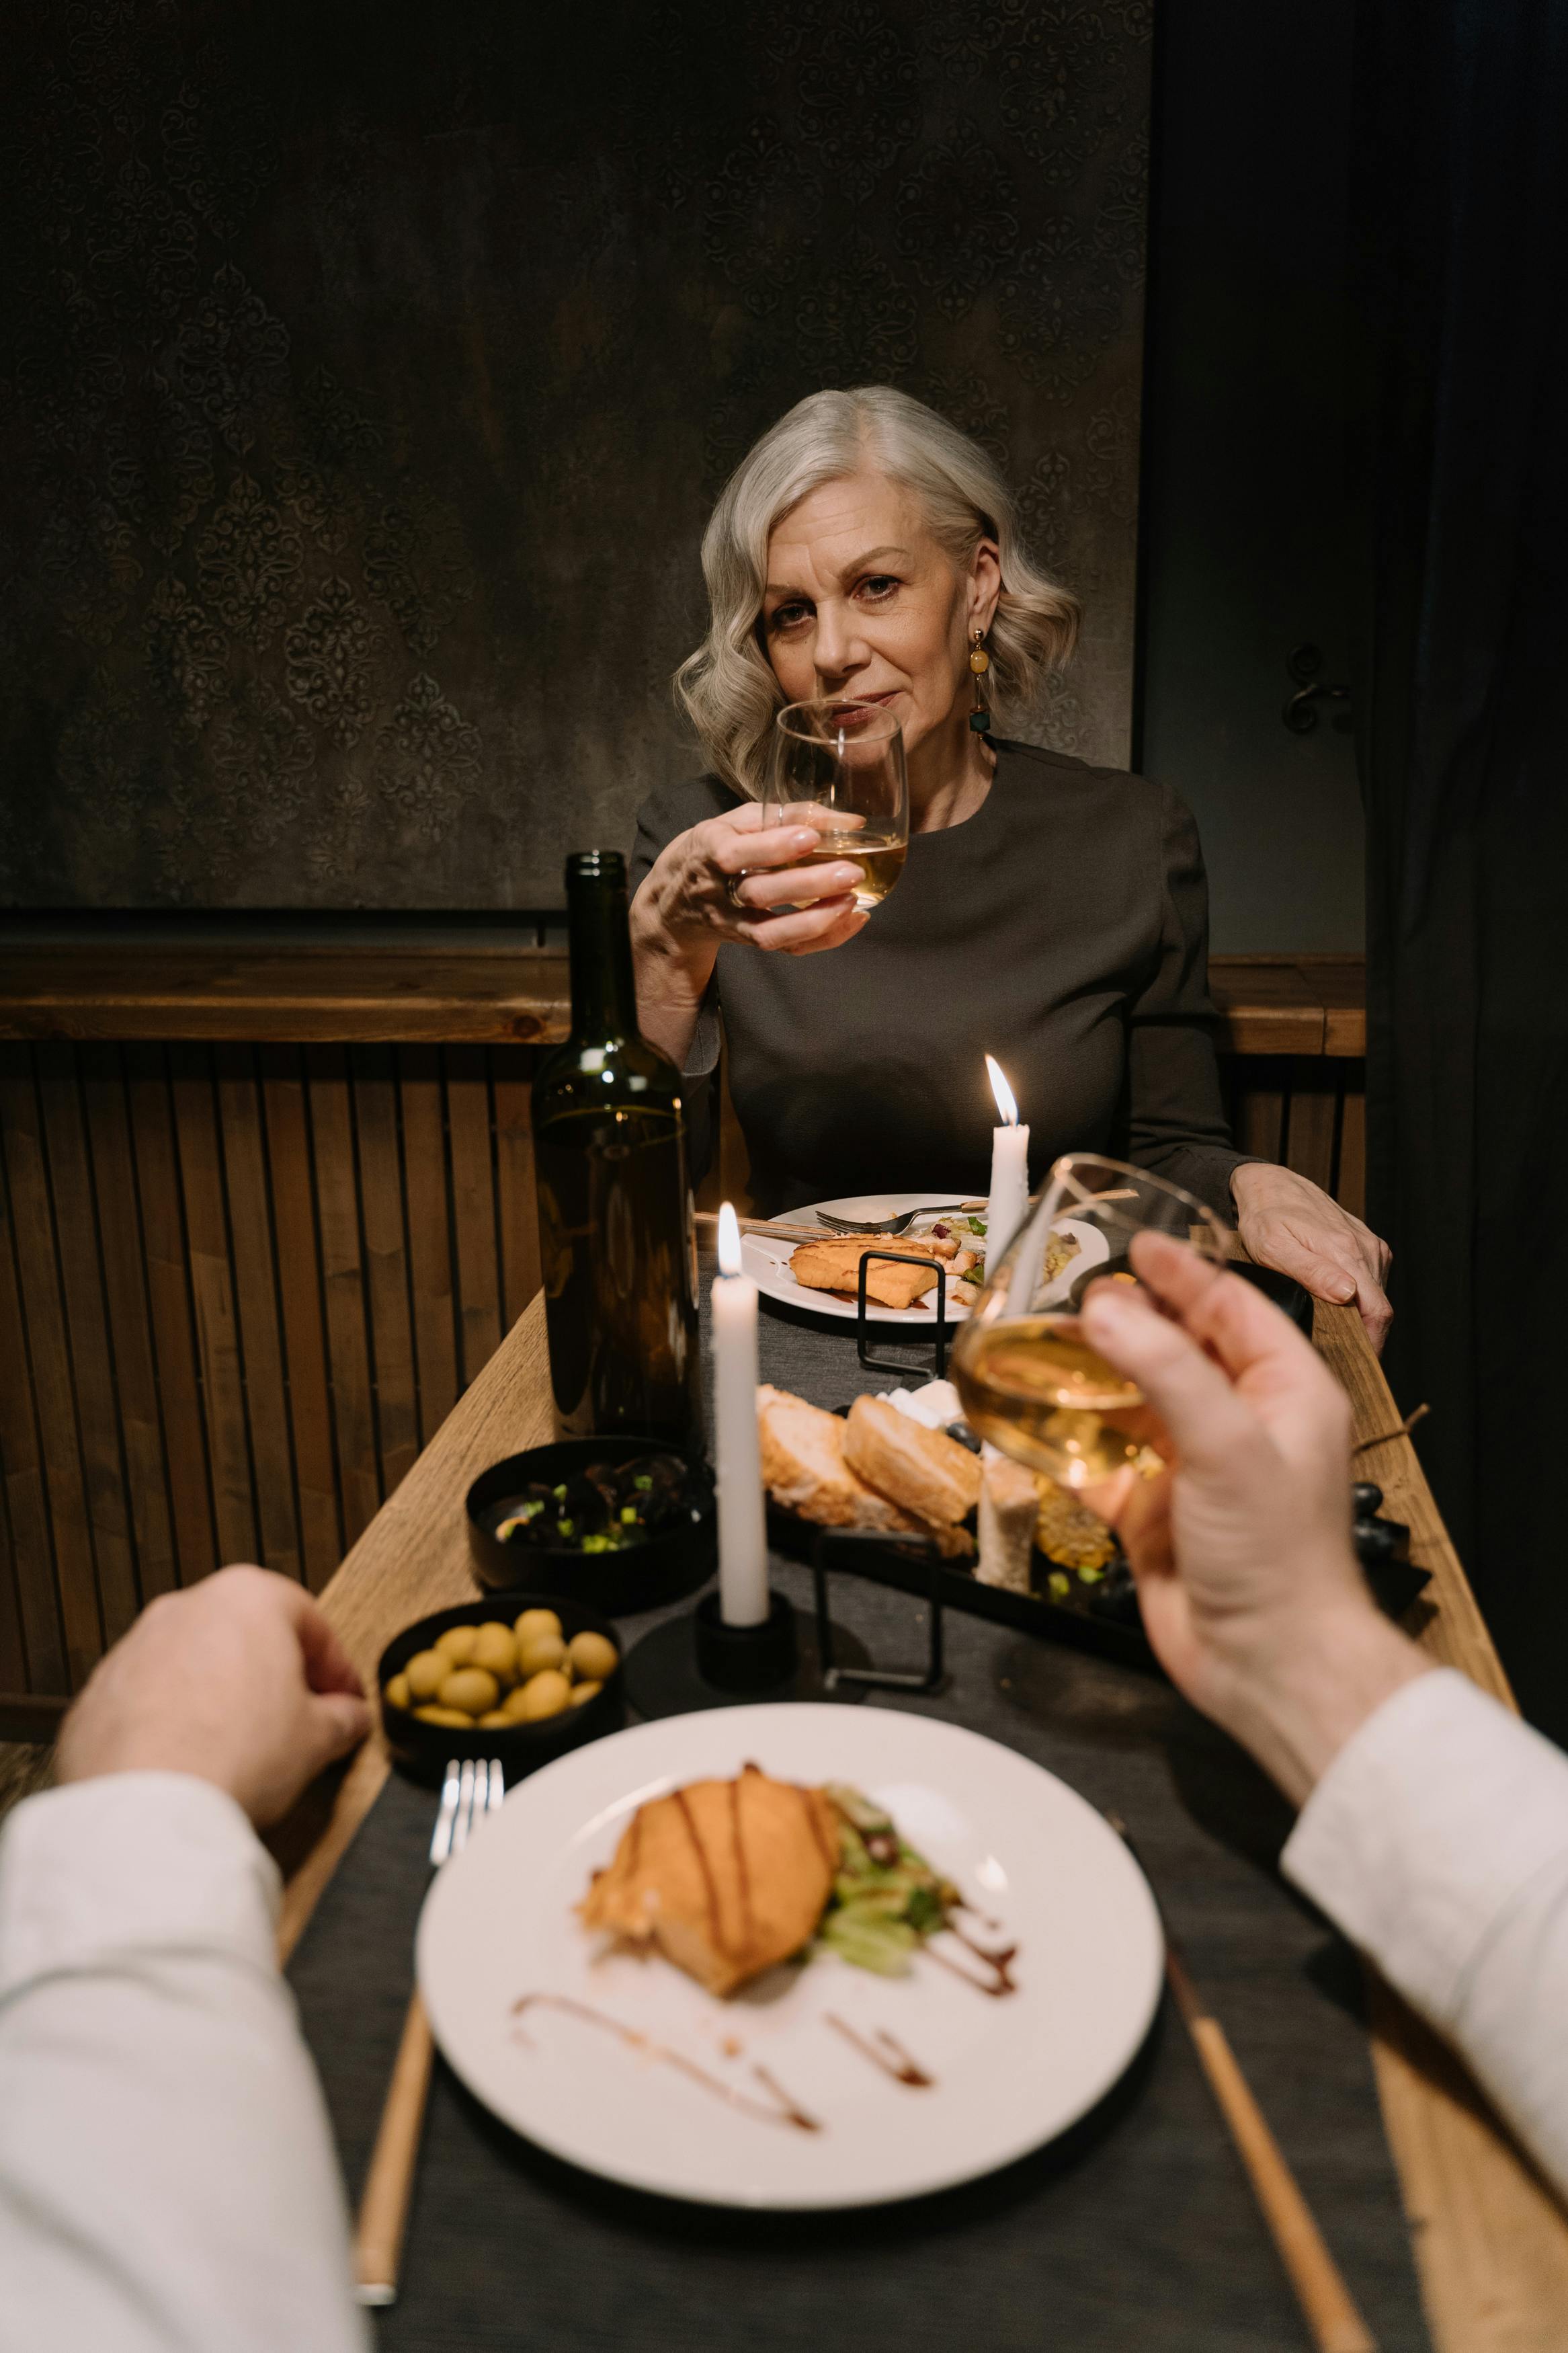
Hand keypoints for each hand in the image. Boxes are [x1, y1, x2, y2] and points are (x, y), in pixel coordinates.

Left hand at [56, 1567, 370, 1827]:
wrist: (147, 1811)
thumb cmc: (235, 1756)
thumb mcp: (316, 1739)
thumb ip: (341, 1719)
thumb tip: (349, 1719)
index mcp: (248, 1598)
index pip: (310, 1622)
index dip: (335, 1668)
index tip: (345, 1702)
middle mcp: (187, 1608)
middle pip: (247, 1635)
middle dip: (273, 1675)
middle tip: (296, 1721)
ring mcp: (135, 1648)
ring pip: (194, 1664)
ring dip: (220, 1696)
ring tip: (239, 1750)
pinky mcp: (98, 1693)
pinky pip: (149, 1699)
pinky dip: (171, 1722)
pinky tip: (191, 1763)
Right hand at [633, 803, 868, 977]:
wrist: (677, 899)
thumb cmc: (718, 847)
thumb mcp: (738, 821)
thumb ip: (788, 815)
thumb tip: (848, 821)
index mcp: (709, 851)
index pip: (735, 853)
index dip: (773, 847)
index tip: (811, 837)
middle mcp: (717, 891)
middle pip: (758, 894)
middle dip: (807, 885)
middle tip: (851, 872)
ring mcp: (732, 923)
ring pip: (770, 932)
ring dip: (815, 920)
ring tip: (852, 901)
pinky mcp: (749, 943)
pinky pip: (786, 949)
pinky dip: (824, 938)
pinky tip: (853, 919)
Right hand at [1079, 1234, 1428, 1804]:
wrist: (1267, 1664)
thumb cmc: (1280, 1561)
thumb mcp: (1228, 1445)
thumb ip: (1165, 1371)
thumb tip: (1110, 1311)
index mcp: (1285, 1394)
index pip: (1232, 1309)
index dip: (1184, 1275)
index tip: (1138, 1247)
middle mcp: (1242, 1425)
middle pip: (1179, 1350)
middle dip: (1130, 1322)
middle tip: (1081, 1296)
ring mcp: (1195, 1469)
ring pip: (1135, 1404)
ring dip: (1094, 1380)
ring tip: (1049, 1348)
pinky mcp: (1155, 1513)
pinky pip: (1103, 1464)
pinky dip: (1071, 1446)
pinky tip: (1037, 1425)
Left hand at [1230, 1161, 1392, 1351]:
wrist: (1271, 1186)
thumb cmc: (1265, 1218)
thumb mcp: (1273, 1247)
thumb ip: (1311, 1271)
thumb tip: (1347, 1295)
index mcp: (1346, 1252)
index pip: (1377, 1312)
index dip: (1370, 1344)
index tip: (1352, 1363)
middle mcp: (1366, 1249)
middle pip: (1380, 1309)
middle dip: (1364, 1336)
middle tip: (1335, 1355)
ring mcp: (1370, 1247)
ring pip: (1376, 1297)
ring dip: (1360, 1317)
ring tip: (1331, 1331)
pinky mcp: (1368, 1245)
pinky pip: (1372, 1282)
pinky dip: (1359, 1299)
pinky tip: (1335, 1305)